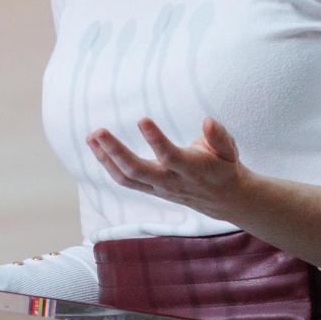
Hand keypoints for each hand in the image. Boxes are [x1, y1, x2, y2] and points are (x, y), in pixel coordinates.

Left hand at [87, 117, 251, 221]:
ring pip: (126, 178)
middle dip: (115, 151)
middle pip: (137, 171)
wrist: (224, 199)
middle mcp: (171, 181)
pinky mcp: (151, 189)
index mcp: (191, 169)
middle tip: (98, 131)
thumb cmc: (224, 166)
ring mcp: (158, 188)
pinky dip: (108, 165)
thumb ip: (219, 136)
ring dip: (105, 158)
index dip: (155, 140)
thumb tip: (207, 121)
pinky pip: (125, 180)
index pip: (169, 156)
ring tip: (91, 137)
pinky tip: (97, 148)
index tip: (142, 119)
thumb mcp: (229, 150)